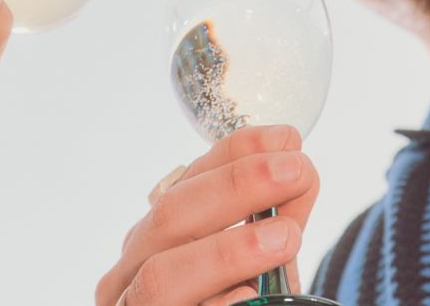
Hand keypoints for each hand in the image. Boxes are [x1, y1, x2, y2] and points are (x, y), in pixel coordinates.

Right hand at [96, 125, 320, 305]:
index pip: (185, 183)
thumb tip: (300, 169)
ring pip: (162, 277)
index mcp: (151, 243)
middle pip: (169, 219)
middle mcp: (129, 278)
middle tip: (295, 171)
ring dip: (226, 250)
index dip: (233, 155)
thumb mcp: (256, 270)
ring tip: (286, 236)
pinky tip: (248, 298)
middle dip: (235, 188)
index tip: (286, 140)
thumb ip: (273, 224)